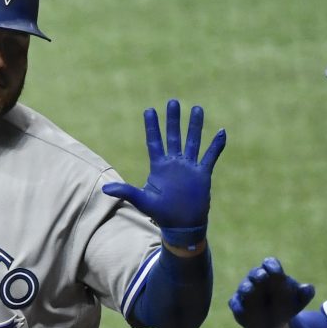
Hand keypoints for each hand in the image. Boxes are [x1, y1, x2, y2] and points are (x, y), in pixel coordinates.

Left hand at [102, 99, 226, 250]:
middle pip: (173, 136)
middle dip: (173, 120)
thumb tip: (104, 189)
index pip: (155, 142)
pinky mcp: (202, 174)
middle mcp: (174, 163)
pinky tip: (222, 131)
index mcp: (159, 167)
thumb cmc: (161, 214)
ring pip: (193, 142)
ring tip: (197, 108)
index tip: (149, 110)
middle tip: (173, 102)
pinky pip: (210, 156)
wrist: (182, 226)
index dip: (152, 126)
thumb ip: (126, 191)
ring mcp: (189, 168)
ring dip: (195, 126)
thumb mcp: (143, 201)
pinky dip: (216, 145)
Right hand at [228, 257, 314, 327]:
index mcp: (272, 273)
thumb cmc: (287, 305)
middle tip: (263, 277)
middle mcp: (256, 280)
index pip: (270, 263)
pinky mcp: (238, 304)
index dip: (272, 266)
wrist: (276, 323)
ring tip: (250, 291)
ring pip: (244, 287)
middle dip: (258, 274)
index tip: (277, 272)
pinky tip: (243, 311)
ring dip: (247, 288)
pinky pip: (235, 303)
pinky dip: (238, 306)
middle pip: (255, 272)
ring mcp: (245, 292)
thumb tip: (307, 288)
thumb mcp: (299, 301)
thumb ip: (305, 294)